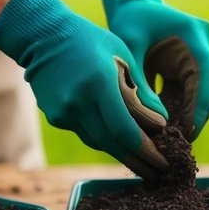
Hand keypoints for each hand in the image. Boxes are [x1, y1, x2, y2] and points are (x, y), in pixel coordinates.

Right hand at [0, 0, 169, 177]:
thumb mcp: (122, 56)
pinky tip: (119, 139)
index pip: (125, 130)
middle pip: (112, 144)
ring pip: (99, 142)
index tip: (165, 159)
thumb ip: (141, 90)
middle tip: (159, 173)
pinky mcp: (56, 117)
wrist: (43, 36)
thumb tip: (161, 123)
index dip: (147, 150)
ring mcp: (63, 112)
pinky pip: (86, 133)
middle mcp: (78, 103)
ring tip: (145, 162)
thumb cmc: (90, 40)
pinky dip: (104, 137)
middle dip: (139, 162)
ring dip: (122, 152)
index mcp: (98, 83)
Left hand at [101, 0, 208, 138]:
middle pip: (206, 88)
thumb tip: (153, 120)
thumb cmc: (129, 17)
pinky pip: (186, 92)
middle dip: (194, 117)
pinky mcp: (186, 67)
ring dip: (185, 116)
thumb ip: (140, 78)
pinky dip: (175, 110)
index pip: (207, 74)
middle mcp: (201, 46)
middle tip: (180, 145)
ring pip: (197, 94)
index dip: (201, 105)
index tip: (190, 131)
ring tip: (171, 143)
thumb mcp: (130, 44)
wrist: (131, 1)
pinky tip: (162, 130)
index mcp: (194, 35)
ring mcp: (196, 57)